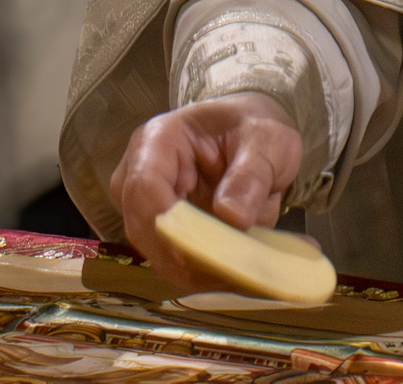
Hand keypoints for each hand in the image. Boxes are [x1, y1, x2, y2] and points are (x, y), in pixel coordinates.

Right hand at [110, 93, 304, 291]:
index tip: (212, 251)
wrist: (249, 136)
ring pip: (161, 257)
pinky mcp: (159, 236)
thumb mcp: (266, 140)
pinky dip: (209, 275)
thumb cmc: (253, 129)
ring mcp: (144, 211)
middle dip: (195, 258)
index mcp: (157, 141)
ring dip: (205, 272)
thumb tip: (232, 217)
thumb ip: (251, 173)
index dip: (172, 226)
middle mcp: (136, 178)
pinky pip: (176, 266)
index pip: (146, 188)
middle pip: (147, 231)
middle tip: (247, 270)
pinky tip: (241, 274)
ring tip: (252, 272)